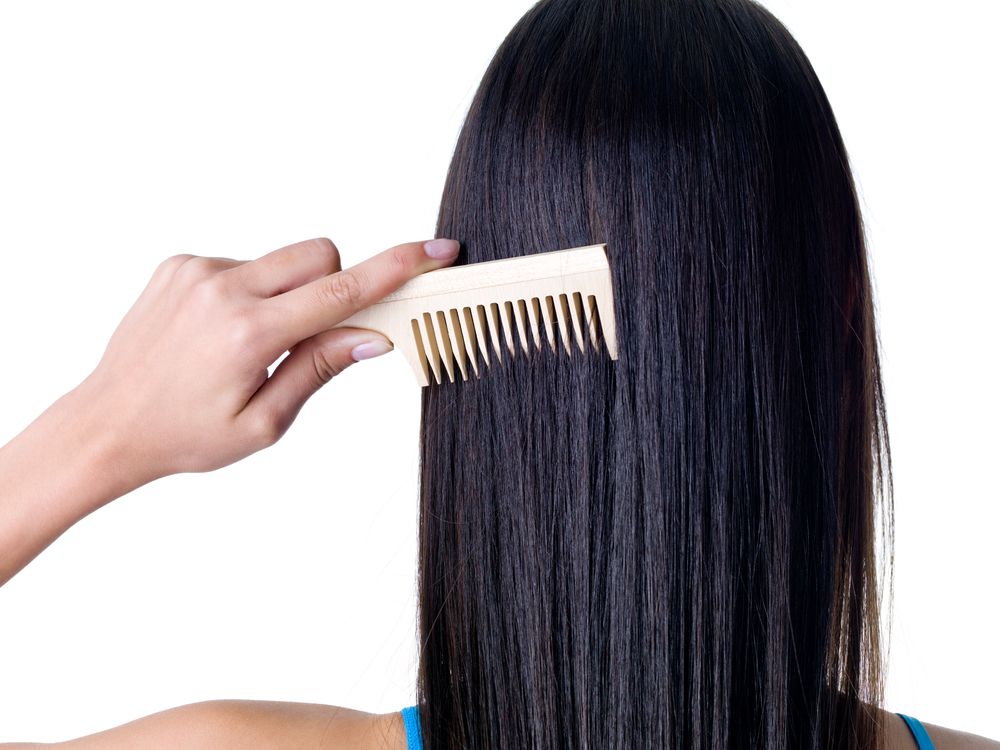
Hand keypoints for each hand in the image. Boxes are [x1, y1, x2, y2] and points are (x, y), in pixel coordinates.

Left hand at [77, 236, 459, 485]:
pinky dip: (251, 292)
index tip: (434, 250)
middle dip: (334, 284)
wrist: (106, 423)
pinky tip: (222, 332)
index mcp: (249, 334)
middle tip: (313, 333)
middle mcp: (223, 289)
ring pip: (282, 259)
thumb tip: (371, 335)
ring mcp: (197, 270)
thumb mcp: (264, 423)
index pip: (342, 291)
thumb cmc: (184, 434)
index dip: (396, 269)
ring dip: (288, 293)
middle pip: (319, 253)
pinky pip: (244, 263)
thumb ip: (319, 369)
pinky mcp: (180, 263)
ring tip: (251, 343)